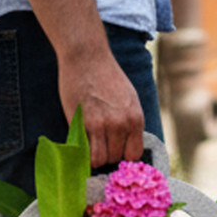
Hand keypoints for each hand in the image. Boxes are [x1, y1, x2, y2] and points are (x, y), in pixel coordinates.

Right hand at [58, 50, 144, 168]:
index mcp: (135, 118)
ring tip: (89, 144)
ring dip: (94, 156)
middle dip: (107, 155)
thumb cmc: (107, 76)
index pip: (133, 154)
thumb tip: (124, 144)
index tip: (115, 149)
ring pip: (99, 159)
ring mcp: (101, 126)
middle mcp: (121, 125)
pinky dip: (82, 150)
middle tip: (98, 144)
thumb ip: (128, 122)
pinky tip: (81, 139)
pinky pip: (84, 151)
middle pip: (115, 158)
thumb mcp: (129, 99)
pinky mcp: (81, 123)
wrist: (87, 57)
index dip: (122, 154)